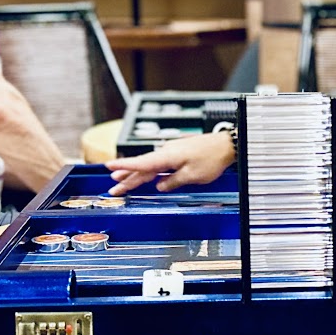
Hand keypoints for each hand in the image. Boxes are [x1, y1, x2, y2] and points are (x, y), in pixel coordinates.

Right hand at [106, 132, 235, 194]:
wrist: (226, 145)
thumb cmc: (211, 158)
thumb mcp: (192, 176)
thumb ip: (173, 182)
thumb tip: (160, 186)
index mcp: (167, 157)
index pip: (140, 163)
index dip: (124, 166)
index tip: (109, 167)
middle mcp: (166, 153)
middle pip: (142, 167)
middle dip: (126, 178)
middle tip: (113, 189)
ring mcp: (171, 152)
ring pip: (149, 166)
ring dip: (135, 174)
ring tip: (121, 182)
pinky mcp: (177, 154)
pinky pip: (158, 164)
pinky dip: (149, 171)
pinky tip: (144, 176)